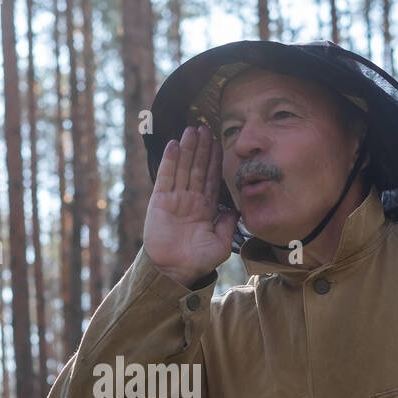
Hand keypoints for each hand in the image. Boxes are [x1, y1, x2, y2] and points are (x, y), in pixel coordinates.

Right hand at [143, 124, 239, 284]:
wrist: (175, 271)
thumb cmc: (197, 261)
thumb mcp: (221, 244)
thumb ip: (228, 224)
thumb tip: (236, 208)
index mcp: (205, 208)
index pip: (210, 178)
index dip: (214, 159)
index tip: (218, 141)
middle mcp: (190, 200)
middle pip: (197, 167)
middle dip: (201, 148)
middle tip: (205, 126)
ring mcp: (174, 199)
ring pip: (182, 168)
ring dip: (187, 148)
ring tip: (191, 129)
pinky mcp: (160, 201)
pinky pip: (166, 177)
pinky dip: (170, 161)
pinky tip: (174, 144)